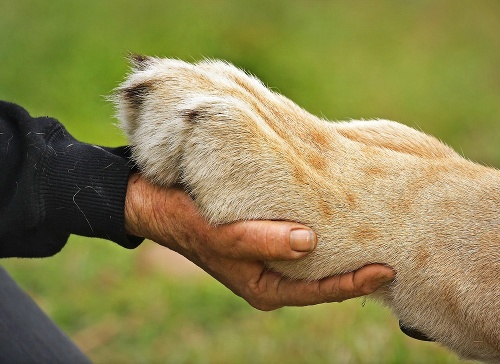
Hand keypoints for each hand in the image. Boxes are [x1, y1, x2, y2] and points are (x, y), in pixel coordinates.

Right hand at [125, 174, 394, 310]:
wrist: (155, 202)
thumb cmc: (185, 220)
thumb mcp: (222, 236)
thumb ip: (264, 241)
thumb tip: (311, 241)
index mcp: (263, 286)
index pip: (319, 292)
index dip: (354, 283)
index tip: (388, 269)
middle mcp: (269, 274)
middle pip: (321, 277)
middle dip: (354, 266)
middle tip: (391, 247)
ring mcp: (267, 254)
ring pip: (313, 256)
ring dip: (340, 245)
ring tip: (372, 230)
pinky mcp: (264, 233)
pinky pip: (299, 235)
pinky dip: (320, 226)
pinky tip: (337, 213)